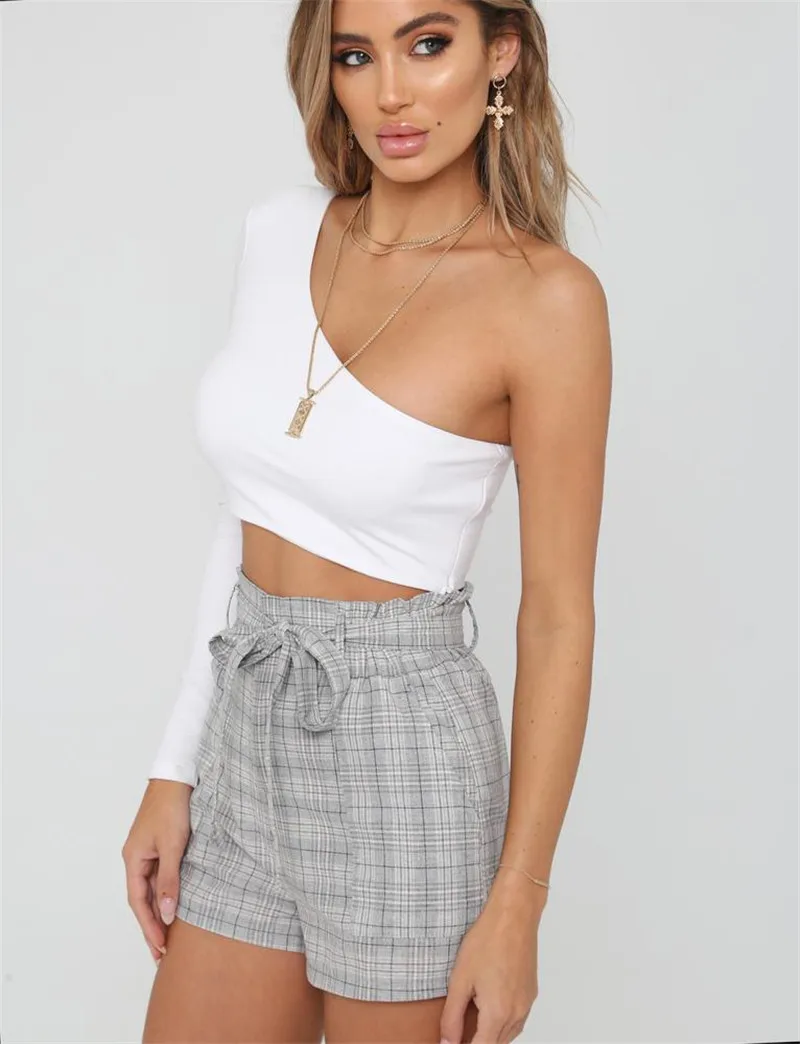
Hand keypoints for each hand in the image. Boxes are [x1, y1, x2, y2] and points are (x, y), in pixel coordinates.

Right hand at [121, 778, 191, 964]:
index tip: (159, 949)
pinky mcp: (161, 844)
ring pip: (151, 889)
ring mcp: (148, 851)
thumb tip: (166, 915)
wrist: (178, 776)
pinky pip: (160, 876)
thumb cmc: (173, 807)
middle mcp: (137, 858)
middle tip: (161, 954)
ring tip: (168, 938)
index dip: (148, 927)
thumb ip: (170, 881)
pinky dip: (165, 894)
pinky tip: (174, 905)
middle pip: (142, 899)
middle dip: (151, 926)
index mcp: (133, 859)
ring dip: (158, 912)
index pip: (138, 902)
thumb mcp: (173, 846)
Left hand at [440, 872, 545, 1043]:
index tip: (451, 1043)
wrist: (513, 916)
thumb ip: (452, 1017)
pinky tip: (490, 1010)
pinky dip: (502, 1024)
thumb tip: (447, 1042)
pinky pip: (517, 1021)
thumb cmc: (487, 940)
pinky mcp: (531, 994)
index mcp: (498, 1014)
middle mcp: (516, 1014)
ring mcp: (526, 1004)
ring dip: (491, 1035)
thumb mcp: (460, 979)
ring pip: (508, 1035)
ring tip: (471, 1023)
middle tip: (458, 1031)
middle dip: (477, 1041)